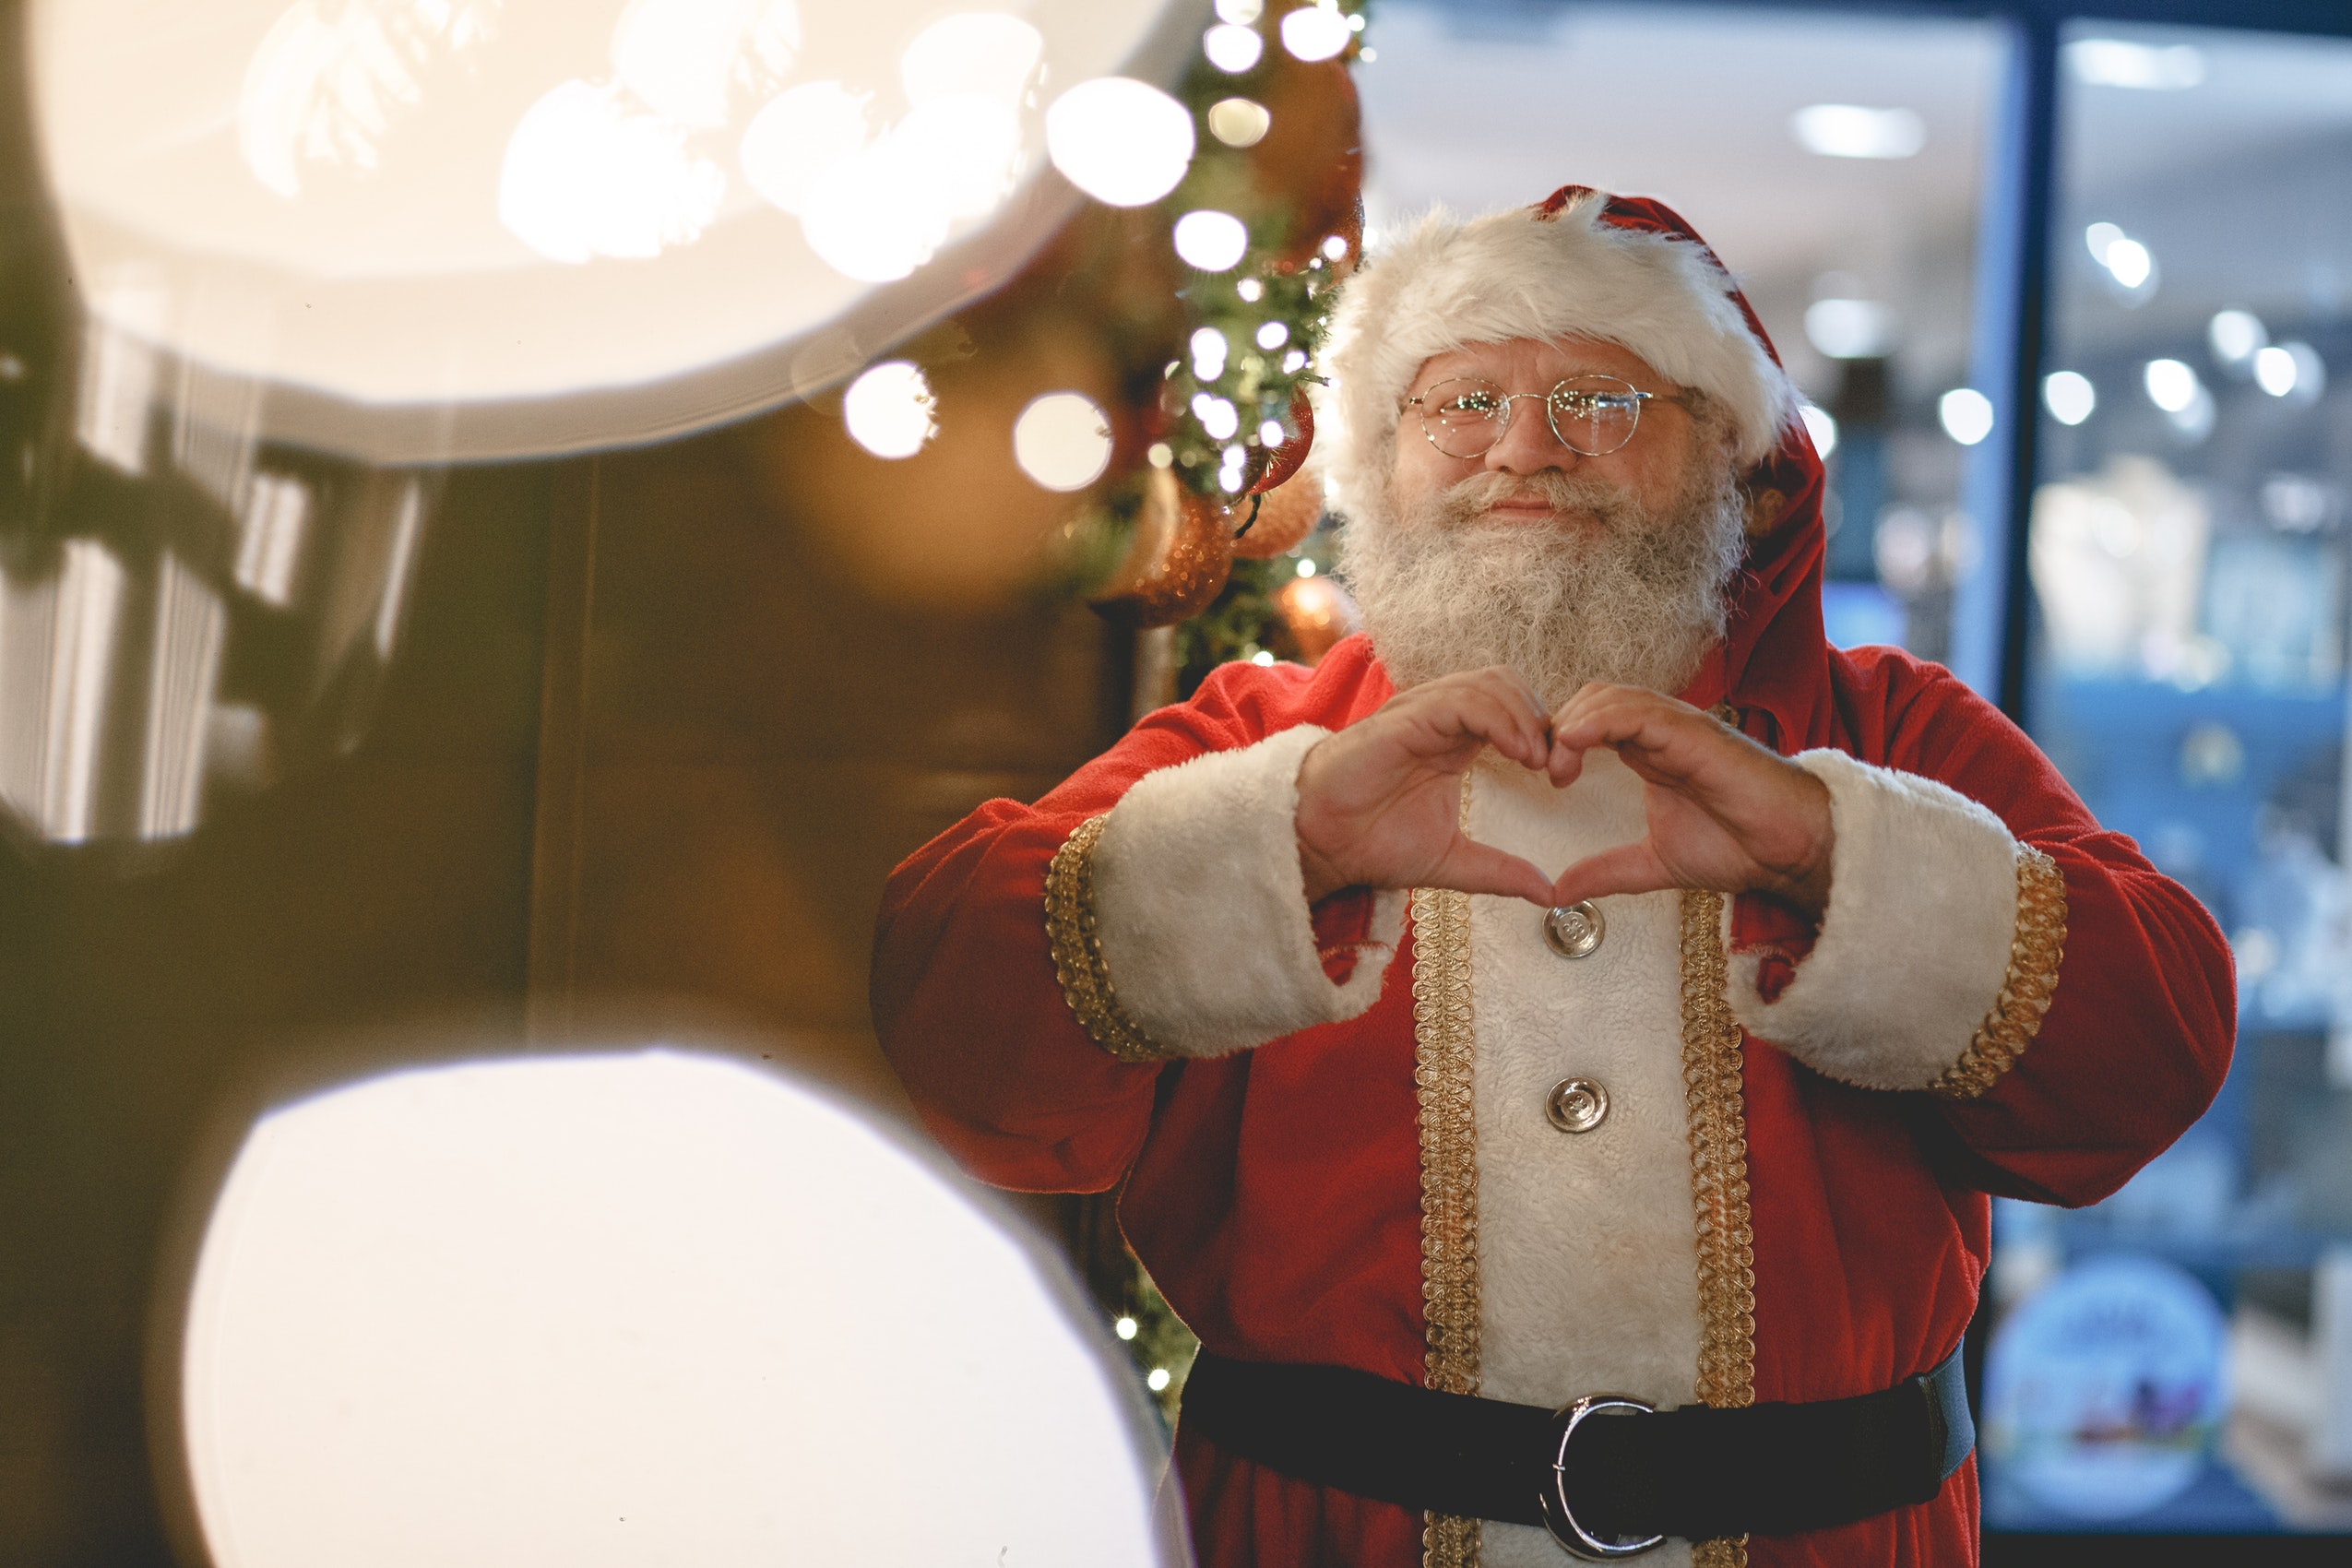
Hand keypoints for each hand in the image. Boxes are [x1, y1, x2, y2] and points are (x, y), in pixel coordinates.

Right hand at [1295, 668, 1559, 906]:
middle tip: (1556, 766)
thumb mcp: (1452, 861)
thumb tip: (1549, 894)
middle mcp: (1441, 718)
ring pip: (1492, 683)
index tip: (1561, 777)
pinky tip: (1516, 754)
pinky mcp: (1407, 718)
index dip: (1545, 733)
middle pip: (1509, 685)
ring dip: (1526, 717)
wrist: (1321, 844)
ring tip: (1538, 761)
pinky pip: (1464, 700)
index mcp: (1456, 741)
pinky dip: (1500, 720)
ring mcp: (1423, 712)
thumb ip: (1500, 871)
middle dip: (1542, 718)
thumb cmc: (1372, 843)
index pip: (1514, 709)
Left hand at [1544, 684, 1834, 915]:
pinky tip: (1576, 744)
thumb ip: (1607, 871)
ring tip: (1556, 764)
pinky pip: (1637, 712)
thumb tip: (1558, 891)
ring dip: (1572, 723)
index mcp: (1648, 750)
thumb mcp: (1653, 863)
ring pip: (1610, 698)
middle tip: (1544, 770)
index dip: (1557, 740)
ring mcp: (1678, 727)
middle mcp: (1661, 731)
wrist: (1790, 850)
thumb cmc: (1738, 846)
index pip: (1588, 720)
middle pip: (1592, 699)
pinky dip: (1599, 721)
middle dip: (1557, 727)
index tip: (1544, 778)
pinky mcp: (1693, 733)